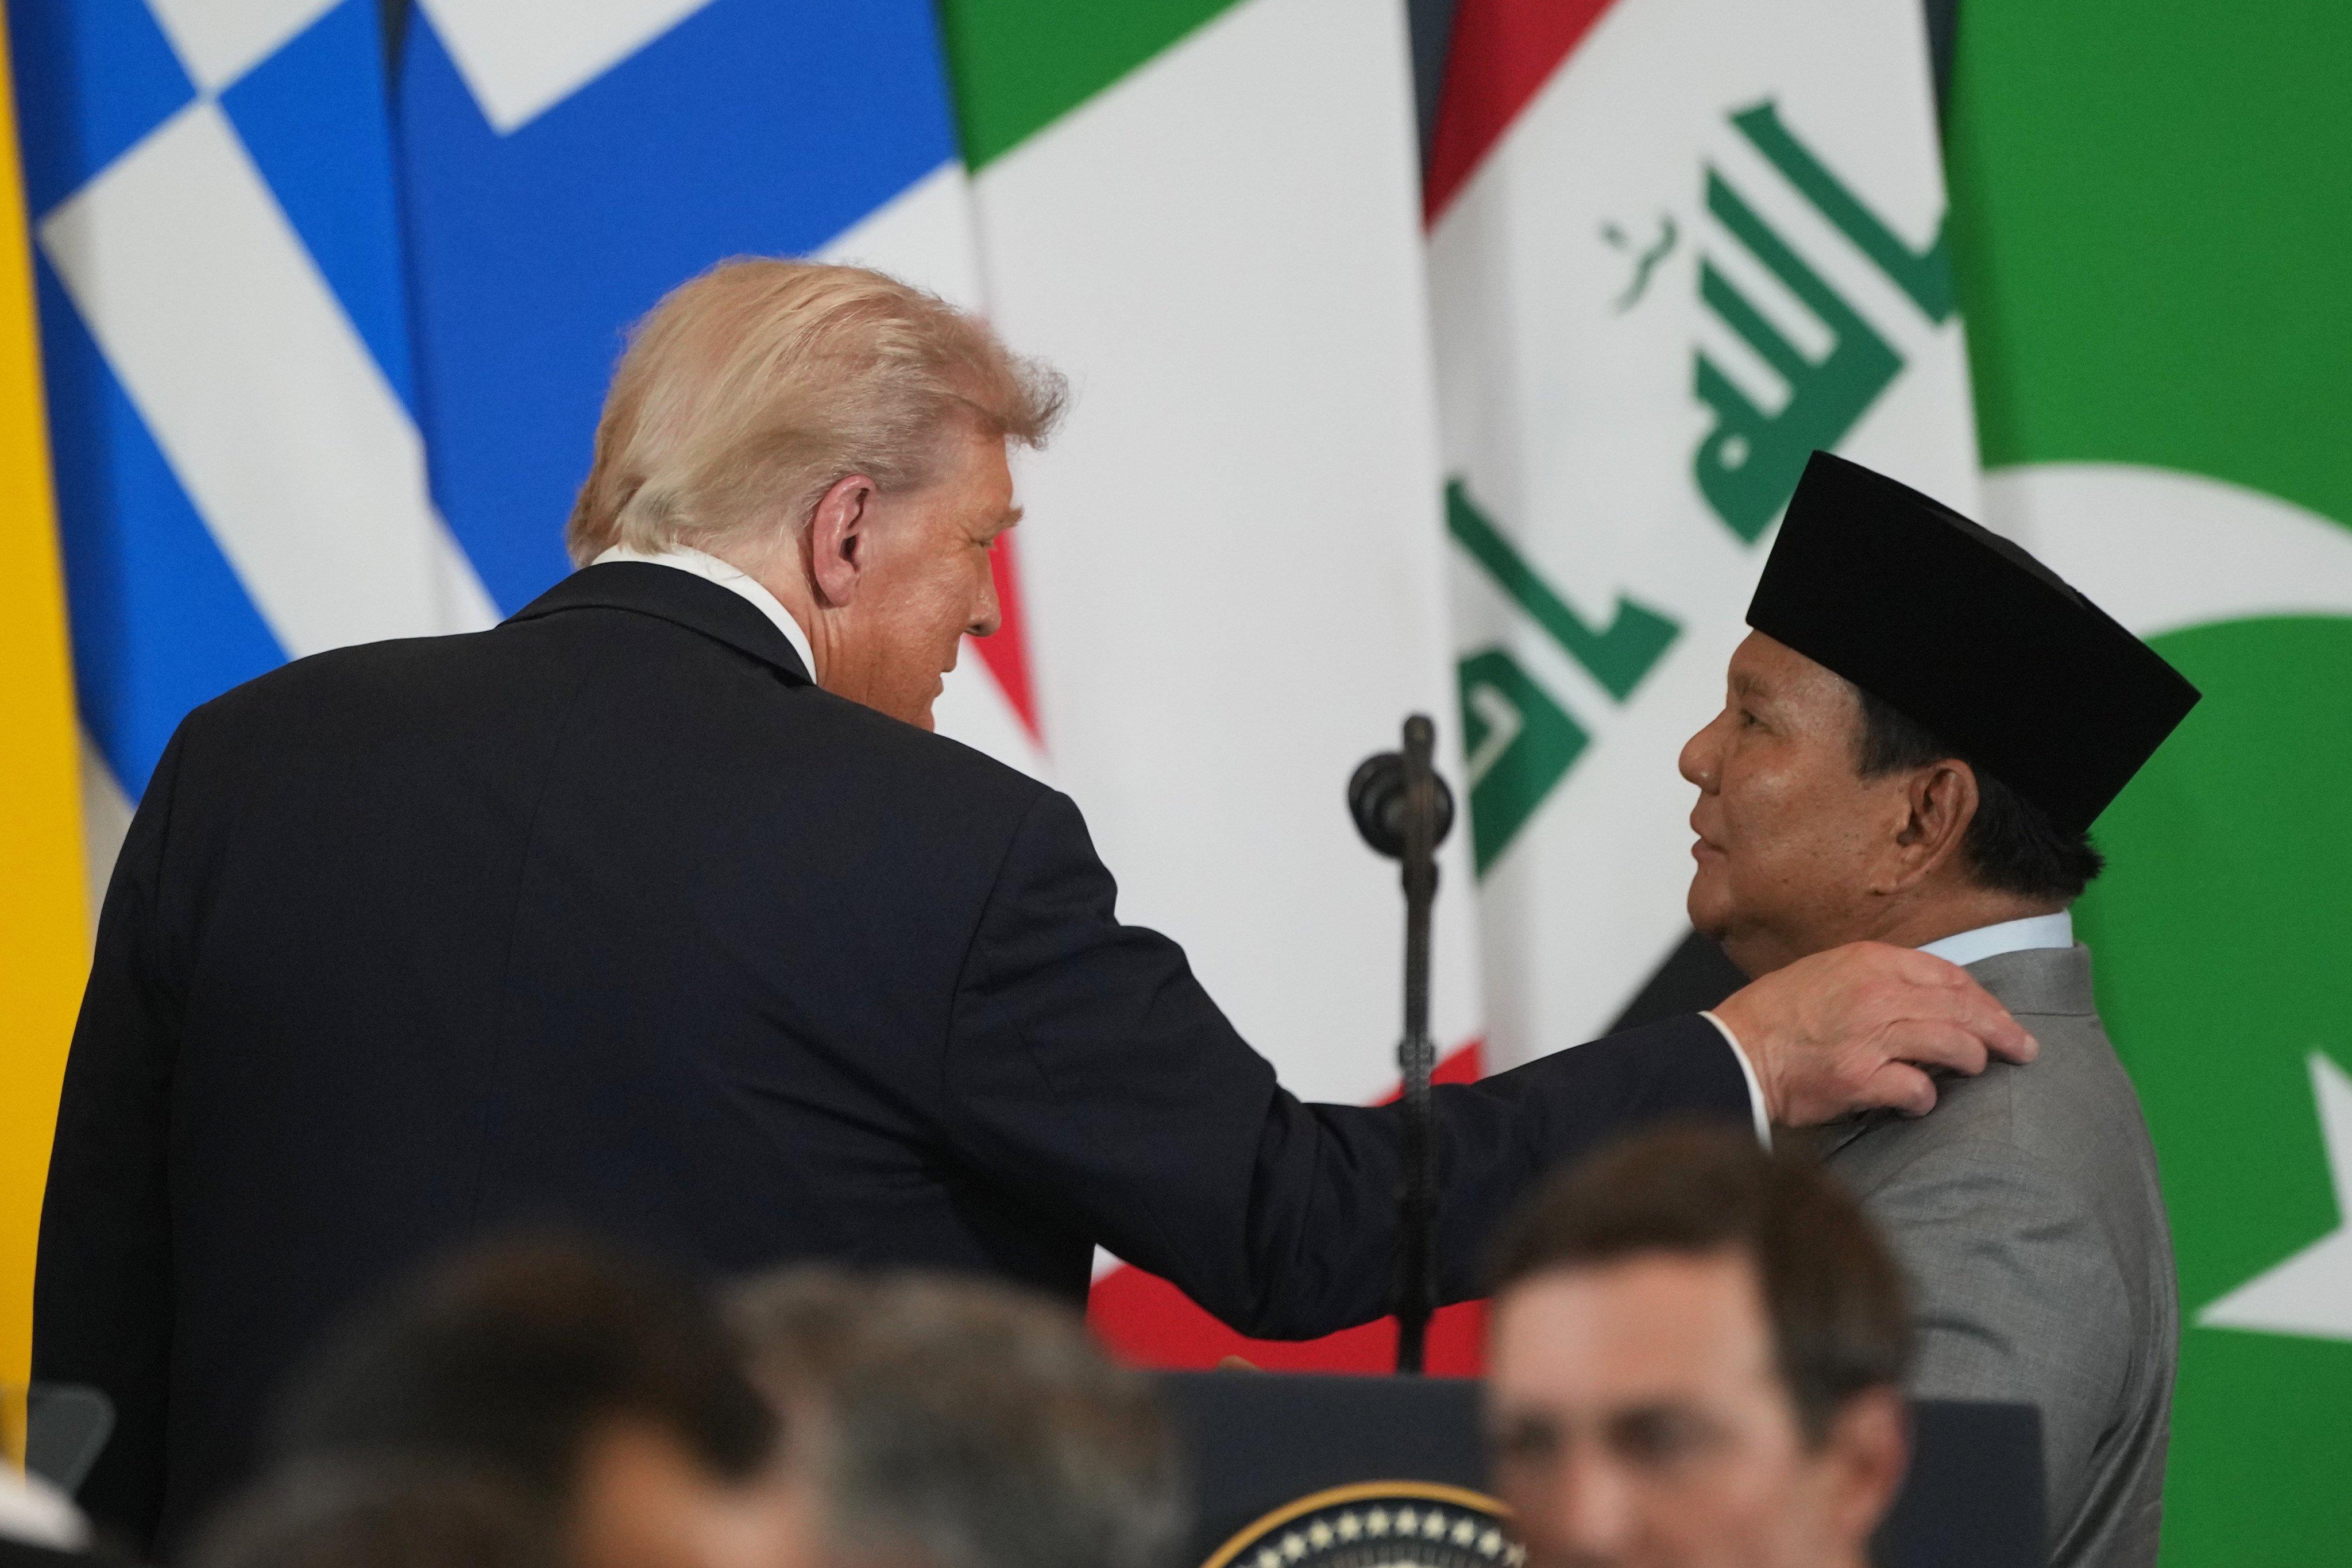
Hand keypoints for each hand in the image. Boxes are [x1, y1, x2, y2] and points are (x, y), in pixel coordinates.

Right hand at [1712, 942, 2037, 1124]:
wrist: (1732, 1051)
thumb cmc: (1773, 1017)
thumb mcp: (1826, 974)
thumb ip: (1875, 980)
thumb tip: (1927, 1002)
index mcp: (1868, 961)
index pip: (1948, 975)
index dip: (1983, 998)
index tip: (2000, 1016)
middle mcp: (1875, 993)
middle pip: (1962, 1008)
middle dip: (2000, 1030)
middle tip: (2024, 1048)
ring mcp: (1870, 1035)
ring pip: (1952, 1044)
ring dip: (1971, 1060)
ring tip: (1975, 1070)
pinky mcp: (1861, 1078)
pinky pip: (1917, 1089)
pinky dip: (1925, 1097)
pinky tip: (1920, 1100)